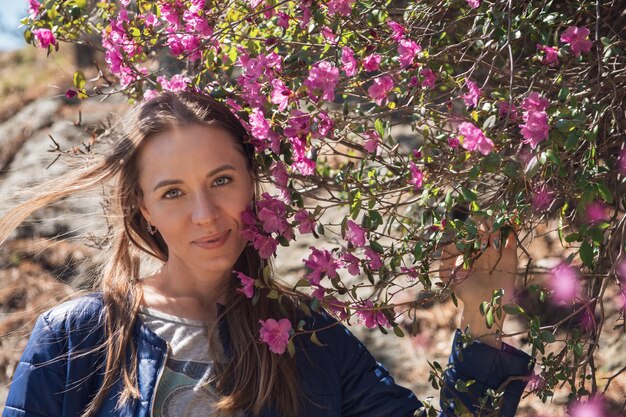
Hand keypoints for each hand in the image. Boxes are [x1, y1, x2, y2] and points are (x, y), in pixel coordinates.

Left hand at [438, 219, 517, 347]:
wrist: (483, 306)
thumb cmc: (464, 290)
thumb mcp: (448, 273)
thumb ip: (447, 256)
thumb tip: (452, 240)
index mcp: (469, 252)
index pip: (472, 234)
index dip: (473, 227)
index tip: (473, 222)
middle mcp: (484, 251)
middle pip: (486, 230)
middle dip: (485, 226)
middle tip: (483, 229)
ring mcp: (497, 253)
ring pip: (499, 233)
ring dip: (498, 224)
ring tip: (497, 220)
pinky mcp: (510, 258)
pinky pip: (512, 240)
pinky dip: (513, 229)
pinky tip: (513, 219)